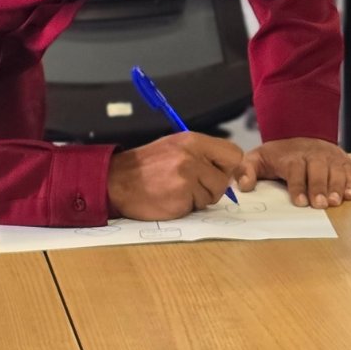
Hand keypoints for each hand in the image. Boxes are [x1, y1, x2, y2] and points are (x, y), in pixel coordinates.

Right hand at [107, 133, 242, 219]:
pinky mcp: (179, 199)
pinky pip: (196, 208)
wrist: (116, 180)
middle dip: (214, 186)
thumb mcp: (176, 146)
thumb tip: (231, 168)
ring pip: (212, 196)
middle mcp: (192, 158)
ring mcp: (186, 179)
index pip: (234, 154)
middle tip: (195, 185)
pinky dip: (186, 207)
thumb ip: (204, 153)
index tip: (219, 172)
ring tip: (177, 190)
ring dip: (199, 198)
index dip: (228, 167)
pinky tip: (170, 199)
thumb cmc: (147, 165)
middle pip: (224, 179)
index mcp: (194, 141)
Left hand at [237, 138, 350, 207]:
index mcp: (291, 157)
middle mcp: (313, 155)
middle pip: (317, 170)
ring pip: (335, 171)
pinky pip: (349, 170)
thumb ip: (246, 170)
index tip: (300, 202)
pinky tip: (350, 195)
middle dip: (319, 187)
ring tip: (335, 202)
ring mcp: (329, 157)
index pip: (295, 171)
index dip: (298, 186)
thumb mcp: (257, 158)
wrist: (300, 131)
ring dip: (337, 186)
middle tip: (320, 205)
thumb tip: (243, 185)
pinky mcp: (342, 160)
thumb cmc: (278, 154)